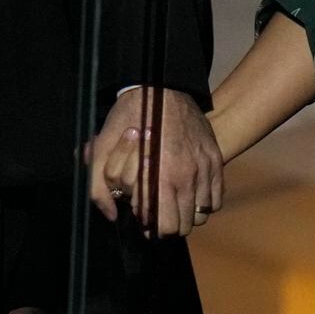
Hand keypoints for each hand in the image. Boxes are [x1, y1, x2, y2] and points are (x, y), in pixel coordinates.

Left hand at [88, 88, 224, 237]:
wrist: (162, 86)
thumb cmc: (130, 116)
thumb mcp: (102, 147)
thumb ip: (98, 186)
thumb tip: (111, 215)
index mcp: (160, 177)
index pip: (166, 227)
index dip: (152, 227)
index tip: (144, 218)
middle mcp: (187, 177)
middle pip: (184, 225)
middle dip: (167, 222)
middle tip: (155, 209)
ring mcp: (204, 169)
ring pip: (201, 214)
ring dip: (186, 214)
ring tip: (171, 200)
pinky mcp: (215, 161)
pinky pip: (216, 199)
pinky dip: (204, 201)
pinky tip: (188, 191)